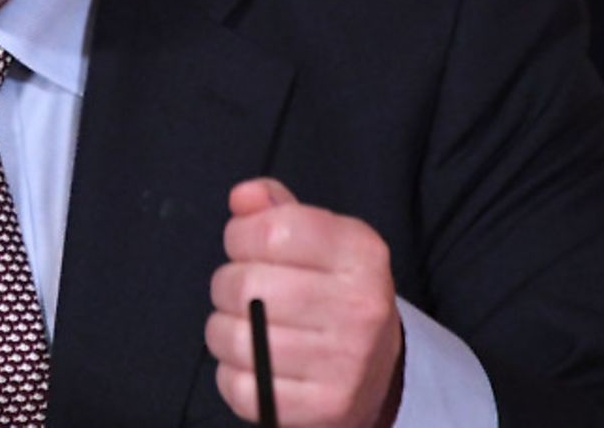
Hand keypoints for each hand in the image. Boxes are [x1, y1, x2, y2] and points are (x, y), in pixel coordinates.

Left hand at [205, 178, 403, 426]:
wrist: (379, 372)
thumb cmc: (335, 293)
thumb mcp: (322, 239)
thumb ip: (278, 211)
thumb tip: (243, 197)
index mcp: (361, 255)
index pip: (273, 230)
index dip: (241, 235)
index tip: (246, 245)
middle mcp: (359, 308)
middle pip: (247, 285)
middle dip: (228, 283)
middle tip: (243, 290)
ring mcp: (343, 364)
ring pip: (235, 337)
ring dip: (224, 329)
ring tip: (246, 325)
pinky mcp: (321, 408)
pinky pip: (240, 386)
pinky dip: (233, 373)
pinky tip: (256, 362)